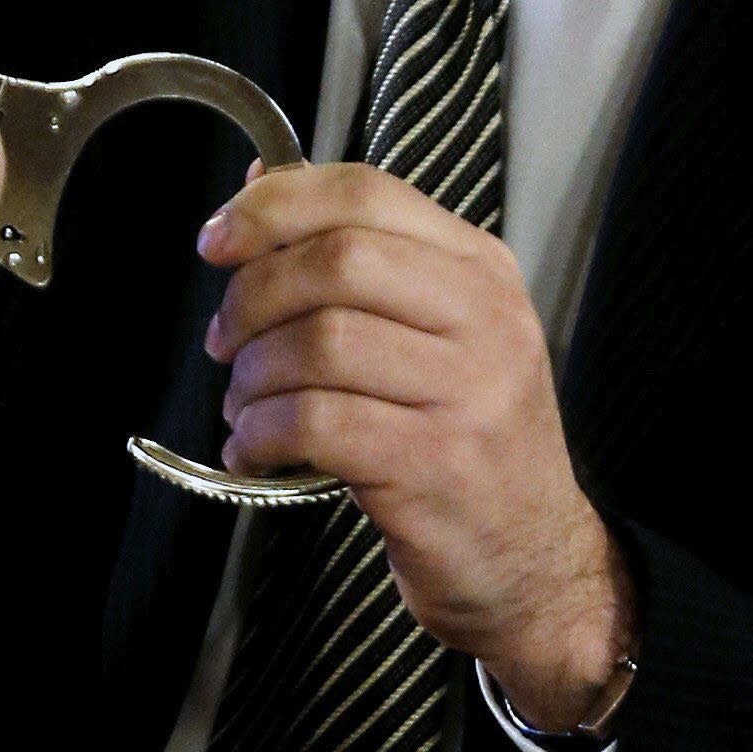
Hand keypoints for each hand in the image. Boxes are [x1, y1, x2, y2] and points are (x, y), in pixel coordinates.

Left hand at [202, 164, 636, 733]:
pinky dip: (261, 434)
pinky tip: (255, 452)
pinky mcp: (436, 466)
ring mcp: (469, 393)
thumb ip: (357, 258)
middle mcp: (486, 319)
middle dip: (252, 295)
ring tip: (244, 406)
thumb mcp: (435, 333)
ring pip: (320, 342)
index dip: (276, 206)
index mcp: (480, 268)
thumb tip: (257, 190)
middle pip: (338, 260)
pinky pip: (317, 423)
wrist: (534, 560)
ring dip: (252, 376)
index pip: (366, 193)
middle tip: (224, 340)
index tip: (217, 241)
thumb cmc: (465, 439)